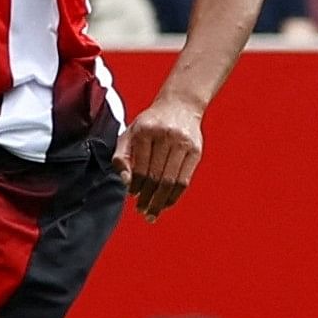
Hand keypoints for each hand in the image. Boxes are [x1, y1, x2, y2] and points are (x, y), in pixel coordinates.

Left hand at [113, 91, 204, 219]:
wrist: (180, 105)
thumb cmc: (150, 123)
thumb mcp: (129, 133)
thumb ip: (121, 156)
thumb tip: (125, 180)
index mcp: (144, 131)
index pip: (140, 167)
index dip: (136, 185)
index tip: (132, 195)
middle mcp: (165, 137)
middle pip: (156, 176)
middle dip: (148, 197)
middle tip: (142, 211)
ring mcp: (183, 144)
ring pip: (171, 180)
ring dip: (161, 200)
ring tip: (154, 212)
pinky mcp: (196, 151)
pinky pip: (185, 179)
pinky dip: (175, 194)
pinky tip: (167, 202)